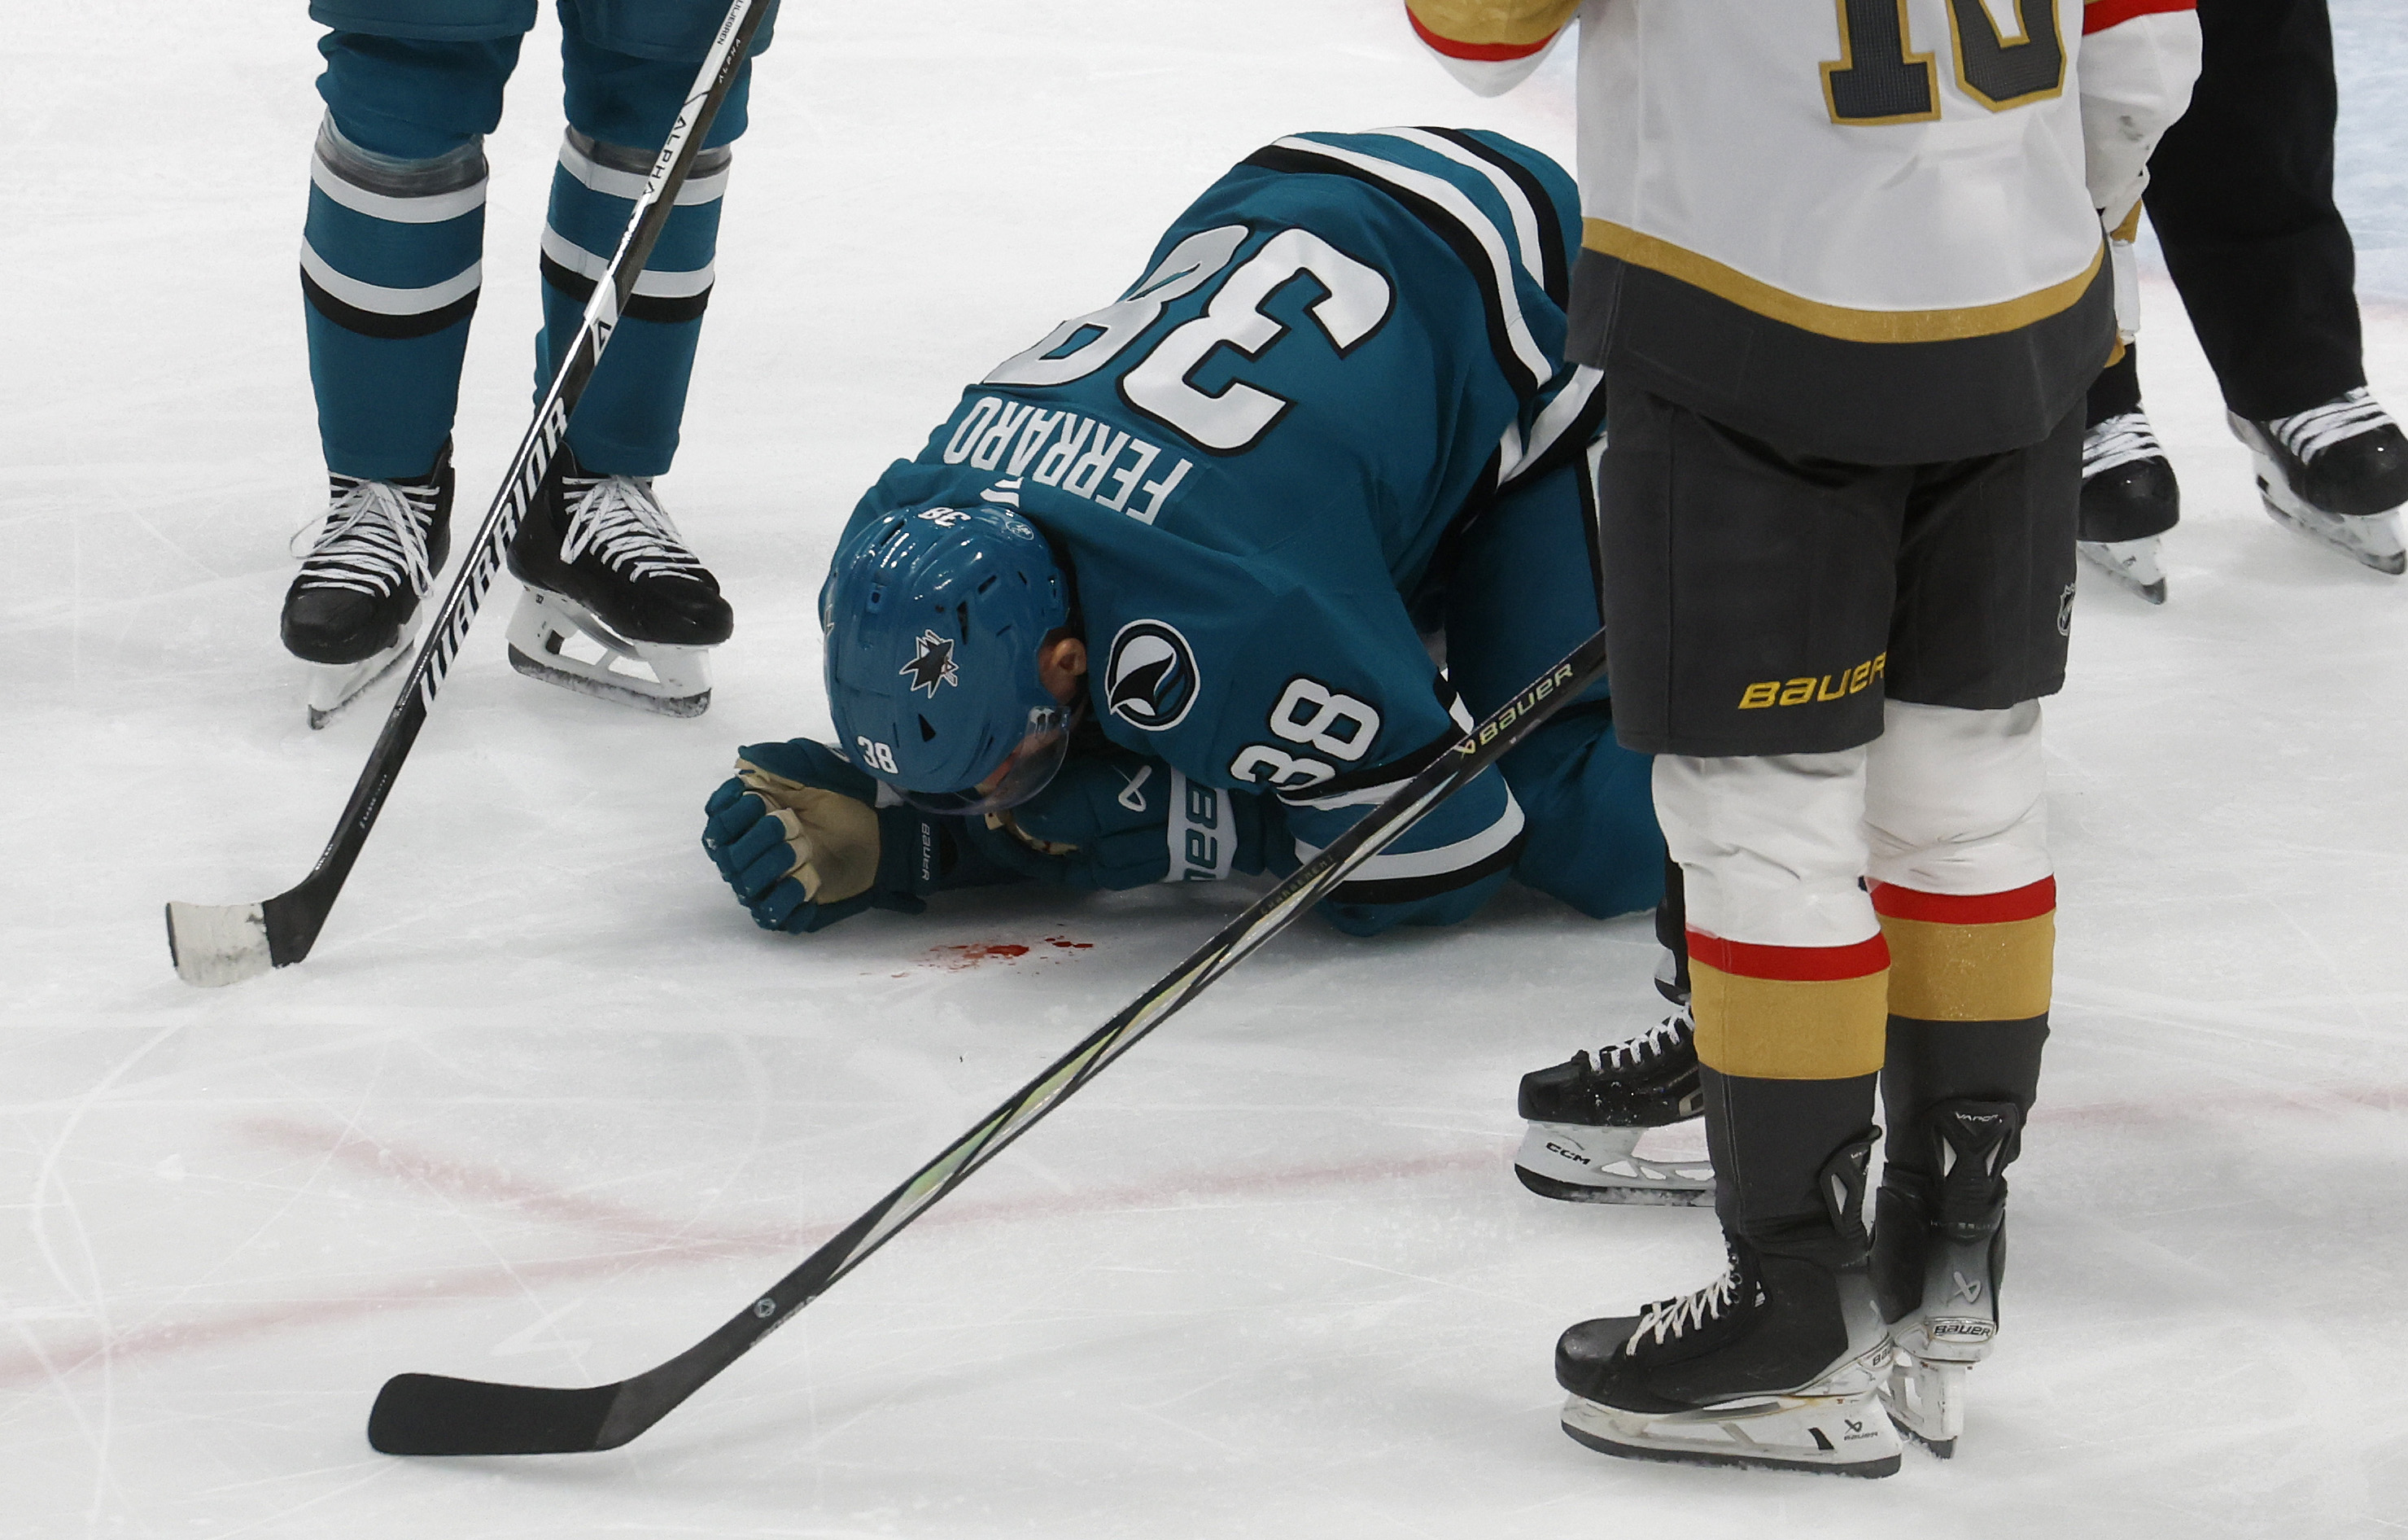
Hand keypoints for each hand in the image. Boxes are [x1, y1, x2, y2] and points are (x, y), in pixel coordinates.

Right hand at [701, 739, 923, 932]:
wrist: (878, 836)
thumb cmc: (840, 804)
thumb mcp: (813, 773)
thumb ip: (780, 763)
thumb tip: (743, 761)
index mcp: (748, 820)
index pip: (717, 823)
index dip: (732, 814)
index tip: (759, 800)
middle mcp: (748, 853)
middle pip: (727, 856)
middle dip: (756, 838)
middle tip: (791, 824)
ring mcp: (766, 883)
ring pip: (745, 885)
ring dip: (771, 866)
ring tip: (804, 849)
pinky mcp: (787, 907)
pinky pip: (770, 914)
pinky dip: (785, 898)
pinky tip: (807, 880)